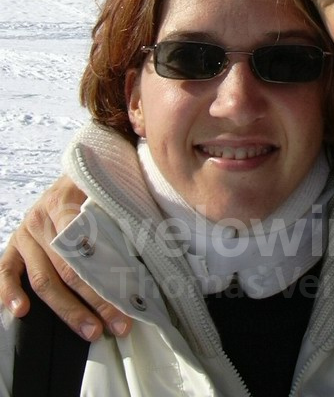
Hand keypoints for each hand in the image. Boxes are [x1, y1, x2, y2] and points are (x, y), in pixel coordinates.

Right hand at [0, 175, 131, 340]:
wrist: (75, 171)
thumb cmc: (96, 184)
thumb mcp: (107, 187)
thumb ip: (118, 210)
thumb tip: (150, 242)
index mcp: (63, 202)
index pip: (84, 246)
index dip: (105, 276)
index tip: (127, 299)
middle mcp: (40, 219)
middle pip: (67, 269)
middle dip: (94, 301)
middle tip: (118, 324)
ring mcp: (25, 234)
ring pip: (43, 280)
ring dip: (68, 310)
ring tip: (92, 331)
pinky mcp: (14, 245)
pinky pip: (7, 271)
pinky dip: (9, 292)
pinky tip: (21, 312)